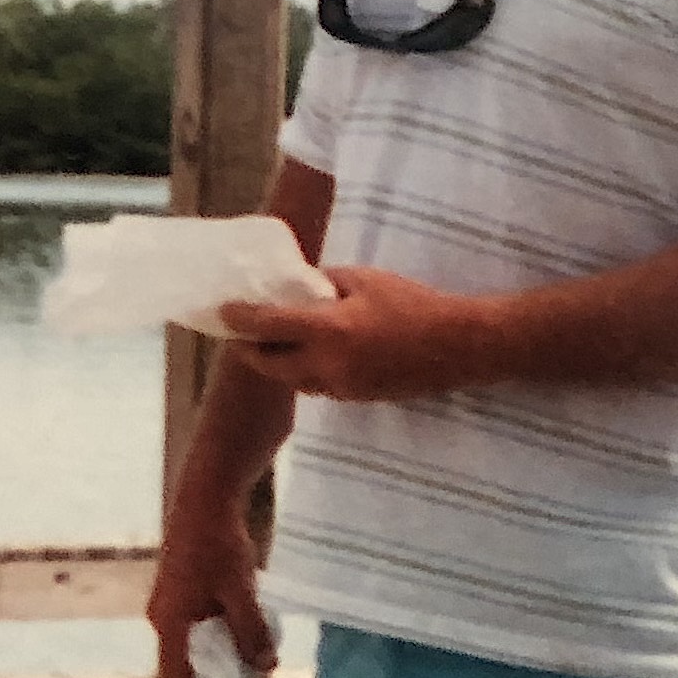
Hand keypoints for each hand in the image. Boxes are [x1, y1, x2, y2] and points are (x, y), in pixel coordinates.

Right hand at [148, 499, 275, 677]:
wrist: (205, 498)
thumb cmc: (219, 545)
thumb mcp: (241, 592)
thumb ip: (252, 631)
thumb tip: (264, 667)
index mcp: (170, 623)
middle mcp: (163, 617)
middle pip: (182, 662)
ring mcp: (169, 602)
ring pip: (190, 641)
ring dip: (216, 653)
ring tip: (248, 659)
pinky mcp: (179, 588)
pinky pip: (194, 623)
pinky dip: (216, 632)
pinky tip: (242, 626)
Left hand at [215, 264, 486, 402]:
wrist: (455, 346)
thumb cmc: (412, 303)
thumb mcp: (365, 279)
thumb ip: (324, 284)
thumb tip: (296, 287)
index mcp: (328, 330)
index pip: (266, 327)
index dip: (238, 320)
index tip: (221, 312)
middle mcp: (327, 365)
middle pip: (267, 365)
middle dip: (249, 350)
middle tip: (240, 333)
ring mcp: (341, 387)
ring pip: (291, 380)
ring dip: (276, 364)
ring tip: (273, 343)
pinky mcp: (355, 398)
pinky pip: (316, 387)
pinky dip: (304, 372)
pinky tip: (311, 355)